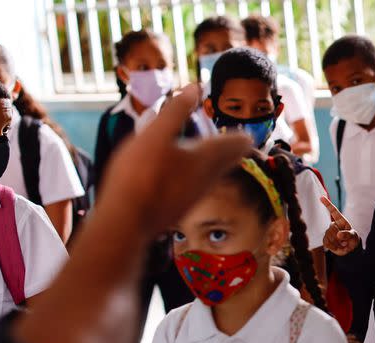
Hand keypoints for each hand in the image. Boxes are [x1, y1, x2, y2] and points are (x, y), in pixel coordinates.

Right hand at [96, 84, 250, 234]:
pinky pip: (196, 189)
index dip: (237, 139)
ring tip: (221, 160)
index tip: (248, 136)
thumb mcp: (155, 135)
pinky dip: (201, 180)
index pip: (228, 146)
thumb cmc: (139, 175)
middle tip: (242, 146)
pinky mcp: (177, 210)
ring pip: (211, 178)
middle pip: (224, 163)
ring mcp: (191, 197)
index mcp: (202, 159)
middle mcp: (203, 180)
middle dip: (233, 152)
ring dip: (219, 166)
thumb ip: (176, 111)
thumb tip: (194, 87)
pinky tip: (191, 182)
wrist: (126, 222)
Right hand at [320, 196, 360, 255]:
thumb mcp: (353, 237)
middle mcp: (333, 225)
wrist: (349, 249)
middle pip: (332, 228)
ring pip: (329, 236)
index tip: (321, 197)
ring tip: (342, 244)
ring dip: (337, 243)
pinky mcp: (325, 240)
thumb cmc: (352, 239)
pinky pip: (326, 243)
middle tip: (345, 241)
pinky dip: (333, 247)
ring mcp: (328, 232)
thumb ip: (348, 235)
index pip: (333, 211)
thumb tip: (338, 234)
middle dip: (339, 236)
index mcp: (340, 221)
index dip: (327, 204)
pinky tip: (338, 247)